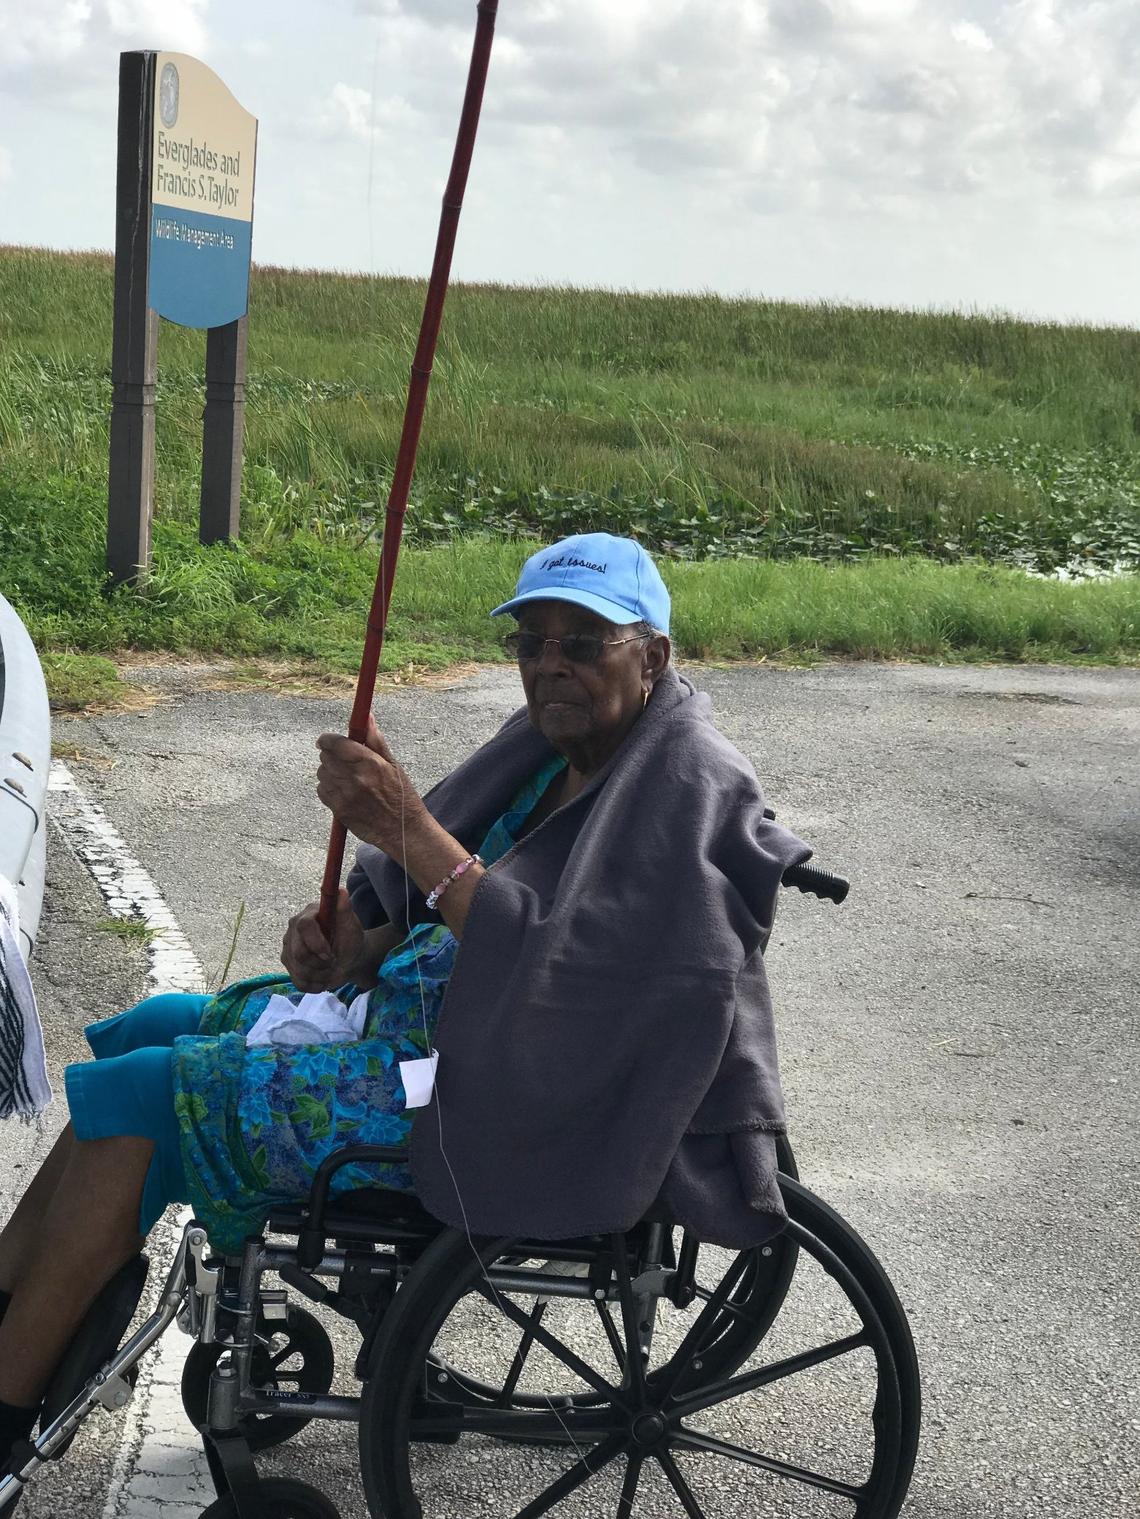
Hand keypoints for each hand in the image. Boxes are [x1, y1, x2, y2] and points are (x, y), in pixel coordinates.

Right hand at [281, 888, 363, 991]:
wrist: (347, 959)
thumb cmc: (349, 939)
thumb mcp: (351, 926)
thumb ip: (345, 910)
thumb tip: (342, 891)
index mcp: (308, 915)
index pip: (304, 926)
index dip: (316, 943)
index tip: (330, 954)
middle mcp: (292, 930)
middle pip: (298, 952)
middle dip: (320, 963)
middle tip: (333, 961)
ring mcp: (287, 948)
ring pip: (299, 970)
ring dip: (320, 975)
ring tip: (331, 969)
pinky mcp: (288, 964)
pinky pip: (298, 982)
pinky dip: (315, 984)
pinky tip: (323, 977)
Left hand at [315, 716, 429, 857]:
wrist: (402, 830)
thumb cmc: (401, 796)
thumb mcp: (394, 765)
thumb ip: (376, 740)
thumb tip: (367, 718)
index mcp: (370, 763)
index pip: (336, 743)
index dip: (327, 739)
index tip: (326, 740)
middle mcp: (355, 778)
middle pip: (326, 757)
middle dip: (330, 754)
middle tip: (342, 759)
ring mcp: (345, 795)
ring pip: (322, 773)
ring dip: (329, 772)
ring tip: (346, 778)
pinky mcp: (339, 810)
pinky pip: (322, 791)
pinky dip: (328, 788)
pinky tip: (343, 791)